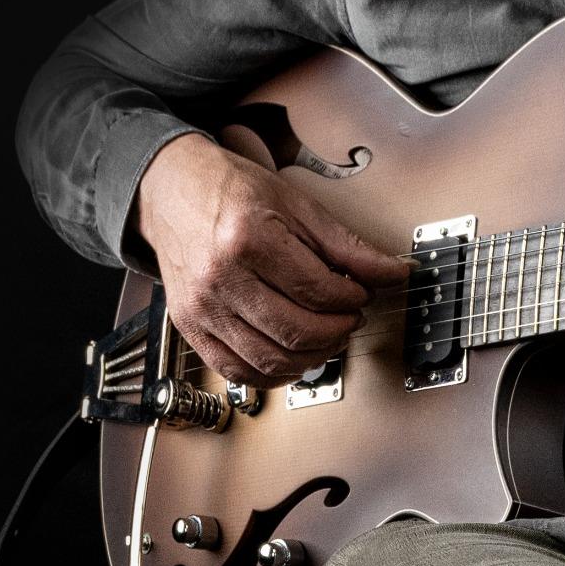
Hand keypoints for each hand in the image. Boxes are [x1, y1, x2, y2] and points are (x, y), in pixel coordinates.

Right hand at [131, 132, 412, 386]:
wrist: (171, 191)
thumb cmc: (231, 192)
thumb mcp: (296, 204)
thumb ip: (346, 244)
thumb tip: (392, 271)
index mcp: (248, 240)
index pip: (317, 290)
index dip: (351, 299)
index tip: (363, 293)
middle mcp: (220, 279)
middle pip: (295, 330)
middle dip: (338, 330)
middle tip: (352, 318)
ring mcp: (201, 309)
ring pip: (268, 359)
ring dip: (312, 357)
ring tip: (329, 337)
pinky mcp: (189, 328)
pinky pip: (235, 371)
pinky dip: (273, 374)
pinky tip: (294, 357)